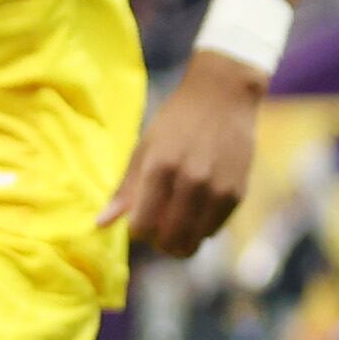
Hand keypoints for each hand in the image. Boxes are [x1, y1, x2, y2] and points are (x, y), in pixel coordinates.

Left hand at [100, 51, 264, 256]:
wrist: (223, 97)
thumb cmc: (176, 121)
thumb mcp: (145, 148)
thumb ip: (125, 189)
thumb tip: (101, 224)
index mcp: (160, 167)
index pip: (142, 225)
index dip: (137, 230)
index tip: (137, 221)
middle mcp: (190, 181)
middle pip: (169, 240)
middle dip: (158, 241)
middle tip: (156, 225)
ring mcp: (217, 190)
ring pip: (193, 242)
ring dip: (180, 239)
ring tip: (174, 219)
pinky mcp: (237, 195)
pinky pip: (213, 231)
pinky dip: (200, 229)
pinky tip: (194, 210)